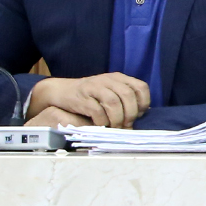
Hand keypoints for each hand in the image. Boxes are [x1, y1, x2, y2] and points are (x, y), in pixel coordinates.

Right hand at [27, 72, 150, 127]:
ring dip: (117, 119)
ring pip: (113, 102)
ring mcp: (94, 87)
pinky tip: (102, 125)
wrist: (62, 91)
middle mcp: (108, 80)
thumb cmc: (90, 96)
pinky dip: (102, 121)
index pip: (141, 87)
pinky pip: (97, 110)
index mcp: (119, 78)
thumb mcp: (110, 92)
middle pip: (127, 95)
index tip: (139, 115)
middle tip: (127, 125)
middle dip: (130, 114)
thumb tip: (141, 116)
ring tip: (115, 127)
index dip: (143, 103)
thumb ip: (124, 100)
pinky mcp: (82, 97)